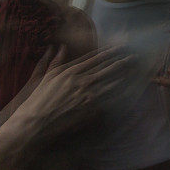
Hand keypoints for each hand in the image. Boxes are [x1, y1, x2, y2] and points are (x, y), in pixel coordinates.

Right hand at [10, 45, 131, 145]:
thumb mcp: (45, 76)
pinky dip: (121, 91)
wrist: (35, 122)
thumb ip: (55, 61)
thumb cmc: (38, 100)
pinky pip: (110, 98)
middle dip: (121, 61)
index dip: (108, 52)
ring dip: (124, 74)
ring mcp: (88, 95)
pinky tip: (130, 87)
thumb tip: (60, 46)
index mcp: (71, 71)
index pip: (95, 58)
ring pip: (112, 81)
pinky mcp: (91, 108)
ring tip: (134, 68)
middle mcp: (81, 81)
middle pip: (107, 68)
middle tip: (134, 56)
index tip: (119, 47)